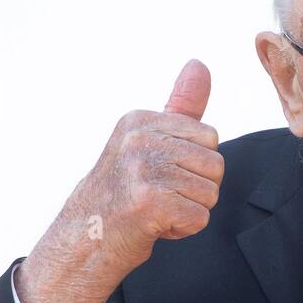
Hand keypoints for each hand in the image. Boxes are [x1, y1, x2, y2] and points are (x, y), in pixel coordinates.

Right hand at [15, 60, 221, 302]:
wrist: (86, 237)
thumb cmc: (123, 190)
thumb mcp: (149, 140)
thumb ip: (180, 107)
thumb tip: (200, 64)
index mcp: (140, 120)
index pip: (210, 137)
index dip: (194, 165)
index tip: (159, 174)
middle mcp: (139, 139)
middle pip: (216, 165)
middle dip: (195, 189)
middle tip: (159, 195)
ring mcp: (143, 170)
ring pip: (211, 193)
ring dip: (188, 211)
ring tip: (156, 209)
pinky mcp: (150, 202)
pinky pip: (200, 218)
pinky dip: (182, 230)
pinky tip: (154, 225)